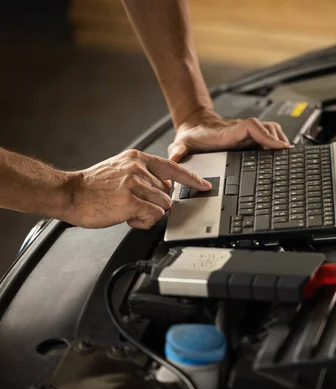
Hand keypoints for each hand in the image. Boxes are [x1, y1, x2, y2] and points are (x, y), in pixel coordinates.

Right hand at [64, 149, 210, 228]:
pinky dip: (144, 222)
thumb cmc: (93, 186)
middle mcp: (138, 169)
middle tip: (133, 205)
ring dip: (149, 214)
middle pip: (167, 193)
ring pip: (163, 206)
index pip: (173, 168)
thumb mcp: (120, 170)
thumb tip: (164, 186)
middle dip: (154, 204)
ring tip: (128, 211)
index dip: (191, 179)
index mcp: (137, 159)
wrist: (69, 193)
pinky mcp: (131, 201)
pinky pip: (154, 216)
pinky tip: (128, 218)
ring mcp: (135, 184)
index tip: (204, 185)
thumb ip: (143, 175)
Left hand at [168, 110, 289, 161]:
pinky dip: (277, 143)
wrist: (194, 126)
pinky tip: (280, 156)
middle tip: (288, 157)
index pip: (252, 127)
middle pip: (268, 128)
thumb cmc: (191, 137)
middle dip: (279, 140)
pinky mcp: (251, 138)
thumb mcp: (181, 144)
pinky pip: (269, 136)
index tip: (278, 146)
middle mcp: (241, 132)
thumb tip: (175, 155)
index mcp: (228, 133)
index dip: (267, 135)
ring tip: (287, 157)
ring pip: (271, 130)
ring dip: (280, 141)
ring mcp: (247, 134)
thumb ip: (177, 150)